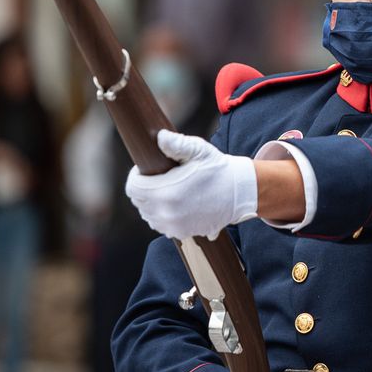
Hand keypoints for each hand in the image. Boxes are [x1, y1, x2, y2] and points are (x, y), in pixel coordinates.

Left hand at [125, 130, 258, 239]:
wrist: (238, 193)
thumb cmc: (217, 169)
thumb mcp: (198, 151)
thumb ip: (176, 144)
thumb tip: (159, 138)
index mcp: (167, 192)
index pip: (133, 187)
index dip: (136, 176)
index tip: (147, 169)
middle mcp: (167, 213)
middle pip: (139, 201)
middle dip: (144, 188)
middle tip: (158, 177)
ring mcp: (173, 226)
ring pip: (148, 214)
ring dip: (152, 203)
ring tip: (166, 190)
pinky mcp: (181, 233)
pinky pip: (161, 224)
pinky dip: (163, 215)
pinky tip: (174, 203)